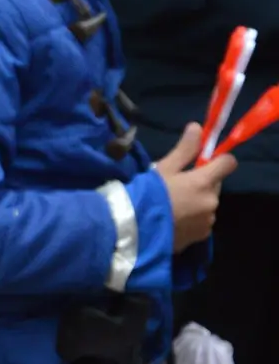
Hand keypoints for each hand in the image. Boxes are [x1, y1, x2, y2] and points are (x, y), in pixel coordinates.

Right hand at [154, 123, 237, 252]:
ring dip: (196, 202)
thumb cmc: (148, 194)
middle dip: (201, 183)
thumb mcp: (163, 168)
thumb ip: (184, 149)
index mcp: (204, 182)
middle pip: (215, 185)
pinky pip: (201, 222)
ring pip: (207, 204)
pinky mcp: (201, 236)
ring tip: (172, 206)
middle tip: (176, 185)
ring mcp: (207, 221)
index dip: (218, 160)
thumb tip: (197, 127)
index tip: (202, 161)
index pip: (228, 163)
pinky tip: (173, 220)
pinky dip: (192, 219)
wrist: (136, 230)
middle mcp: (212, 201)